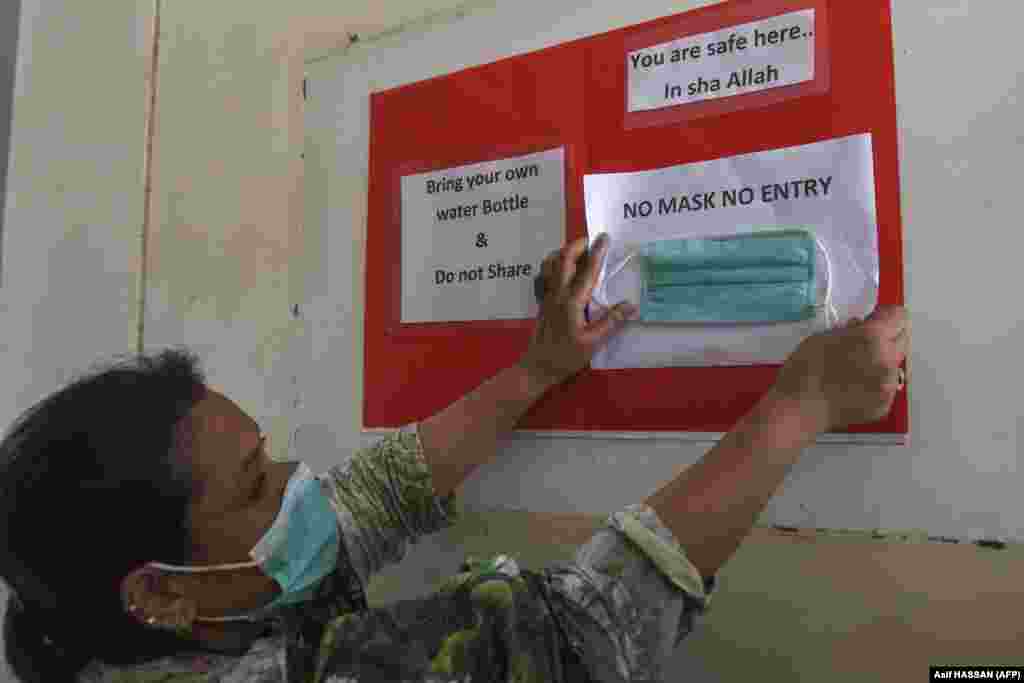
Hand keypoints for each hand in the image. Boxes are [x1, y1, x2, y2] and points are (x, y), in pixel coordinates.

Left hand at [519, 234, 638, 386]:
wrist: (538, 367)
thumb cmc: (566, 356)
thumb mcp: (592, 342)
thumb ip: (611, 322)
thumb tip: (631, 306)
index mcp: (572, 301)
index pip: (587, 271)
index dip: (597, 252)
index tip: (604, 237)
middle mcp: (558, 293)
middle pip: (564, 259)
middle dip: (578, 245)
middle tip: (592, 240)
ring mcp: (548, 296)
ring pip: (550, 264)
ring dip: (564, 253)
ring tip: (579, 252)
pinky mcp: (543, 301)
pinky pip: (546, 275)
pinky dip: (555, 265)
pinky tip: (565, 271)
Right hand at [769, 305, 909, 431]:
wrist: (798, 408)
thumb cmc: (804, 371)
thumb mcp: (821, 337)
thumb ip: (849, 330)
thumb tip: (860, 327)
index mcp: (871, 338)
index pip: (898, 316)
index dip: (885, 315)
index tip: (877, 318)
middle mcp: (886, 360)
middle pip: (902, 340)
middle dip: (886, 338)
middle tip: (864, 344)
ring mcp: (888, 385)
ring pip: (894, 365)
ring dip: (880, 363)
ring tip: (854, 370)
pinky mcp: (885, 404)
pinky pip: (887, 386)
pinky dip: (875, 384)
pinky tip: (853, 386)